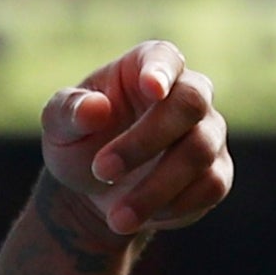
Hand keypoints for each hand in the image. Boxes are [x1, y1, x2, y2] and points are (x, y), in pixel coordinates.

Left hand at [39, 40, 231, 236]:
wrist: (94, 190)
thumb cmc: (78, 141)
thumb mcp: (58, 126)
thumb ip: (69, 111)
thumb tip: (95, 108)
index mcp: (144, 67)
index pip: (163, 57)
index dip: (160, 70)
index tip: (151, 88)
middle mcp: (186, 93)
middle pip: (189, 104)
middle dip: (145, 141)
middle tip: (102, 171)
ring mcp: (208, 132)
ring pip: (199, 151)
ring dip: (155, 187)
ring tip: (116, 217)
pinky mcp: (217, 172)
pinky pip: (210, 185)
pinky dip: (173, 205)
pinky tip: (138, 216)